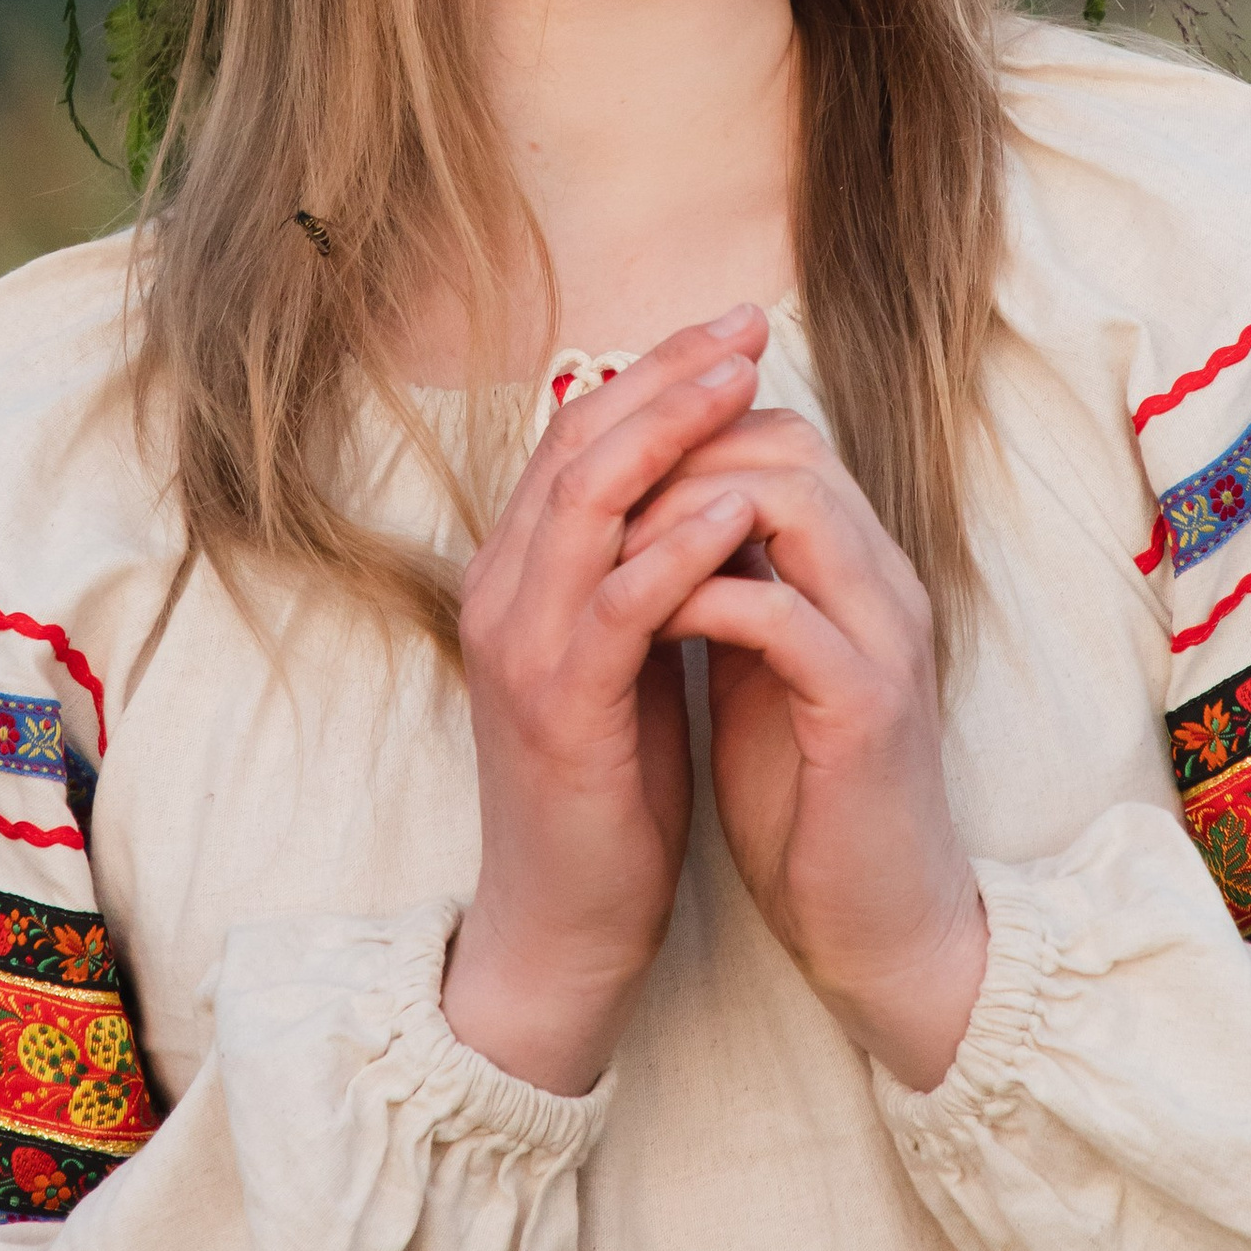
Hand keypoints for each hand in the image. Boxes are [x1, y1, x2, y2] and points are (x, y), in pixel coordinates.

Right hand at [441, 310, 771, 1096]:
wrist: (567, 921)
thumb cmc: (609, 786)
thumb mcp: (625, 654)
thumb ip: (641, 569)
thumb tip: (704, 484)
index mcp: (516, 574)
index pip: (576, 435)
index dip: (651, 372)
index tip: (731, 330)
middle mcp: (503, 592)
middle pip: (579, 443)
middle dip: (667, 376)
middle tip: (746, 328)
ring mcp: (524, 646)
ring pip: (589, 501)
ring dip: (672, 432)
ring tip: (745, 384)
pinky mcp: (561, 705)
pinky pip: (620, 602)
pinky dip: (678, 544)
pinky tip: (737, 506)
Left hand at [637, 407, 987, 1091]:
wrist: (872, 922)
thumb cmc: (805, 795)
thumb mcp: (755, 665)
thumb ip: (726, 585)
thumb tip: (649, 516)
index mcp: (858, 570)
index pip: (782, 437)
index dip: (688, 432)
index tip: (603, 471)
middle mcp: (882, 585)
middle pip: (790, 444)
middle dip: (679, 450)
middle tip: (595, 496)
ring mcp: (882, 640)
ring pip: (794, 501)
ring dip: (682, 511)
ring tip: (608, 548)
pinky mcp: (865, 711)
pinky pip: (779, 613)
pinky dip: (699, 598)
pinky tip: (639, 623)